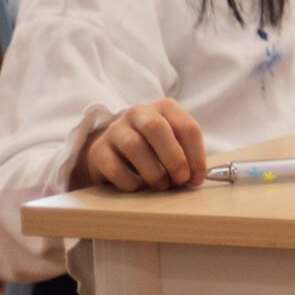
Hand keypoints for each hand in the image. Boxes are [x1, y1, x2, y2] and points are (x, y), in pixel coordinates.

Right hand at [75, 99, 207, 192]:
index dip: (196, 155)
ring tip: (161, 186)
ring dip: (152, 171)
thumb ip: (185, 155)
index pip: (186, 127)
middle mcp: (139, 113)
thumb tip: (195, 178)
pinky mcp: (97, 150)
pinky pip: (113, 166)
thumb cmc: (153, 147)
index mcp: (165, 107)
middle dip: (173, 158)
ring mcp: (115, 129)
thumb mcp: (172, 143)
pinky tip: (137, 187)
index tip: (197, 178)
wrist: (114, 148)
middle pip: (156, 128)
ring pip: (134, 145)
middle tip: (180, 180)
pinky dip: (128, 180)